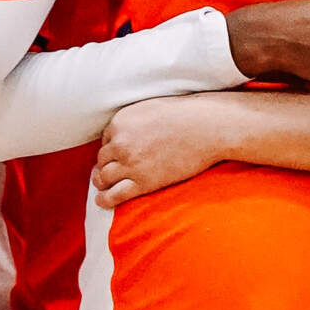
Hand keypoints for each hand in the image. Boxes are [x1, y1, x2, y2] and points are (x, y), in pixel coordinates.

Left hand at [93, 98, 240, 207]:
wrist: (207, 128)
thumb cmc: (185, 115)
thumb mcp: (150, 108)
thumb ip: (133, 121)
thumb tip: (127, 133)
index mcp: (120, 121)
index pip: (106, 139)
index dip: (112, 148)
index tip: (118, 154)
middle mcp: (120, 142)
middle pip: (102, 159)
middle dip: (105, 166)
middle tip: (107, 172)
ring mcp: (130, 164)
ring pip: (103, 178)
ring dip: (101, 183)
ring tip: (103, 187)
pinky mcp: (143, 182)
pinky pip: (115, 194)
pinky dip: (105, 199)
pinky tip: (102, 201)